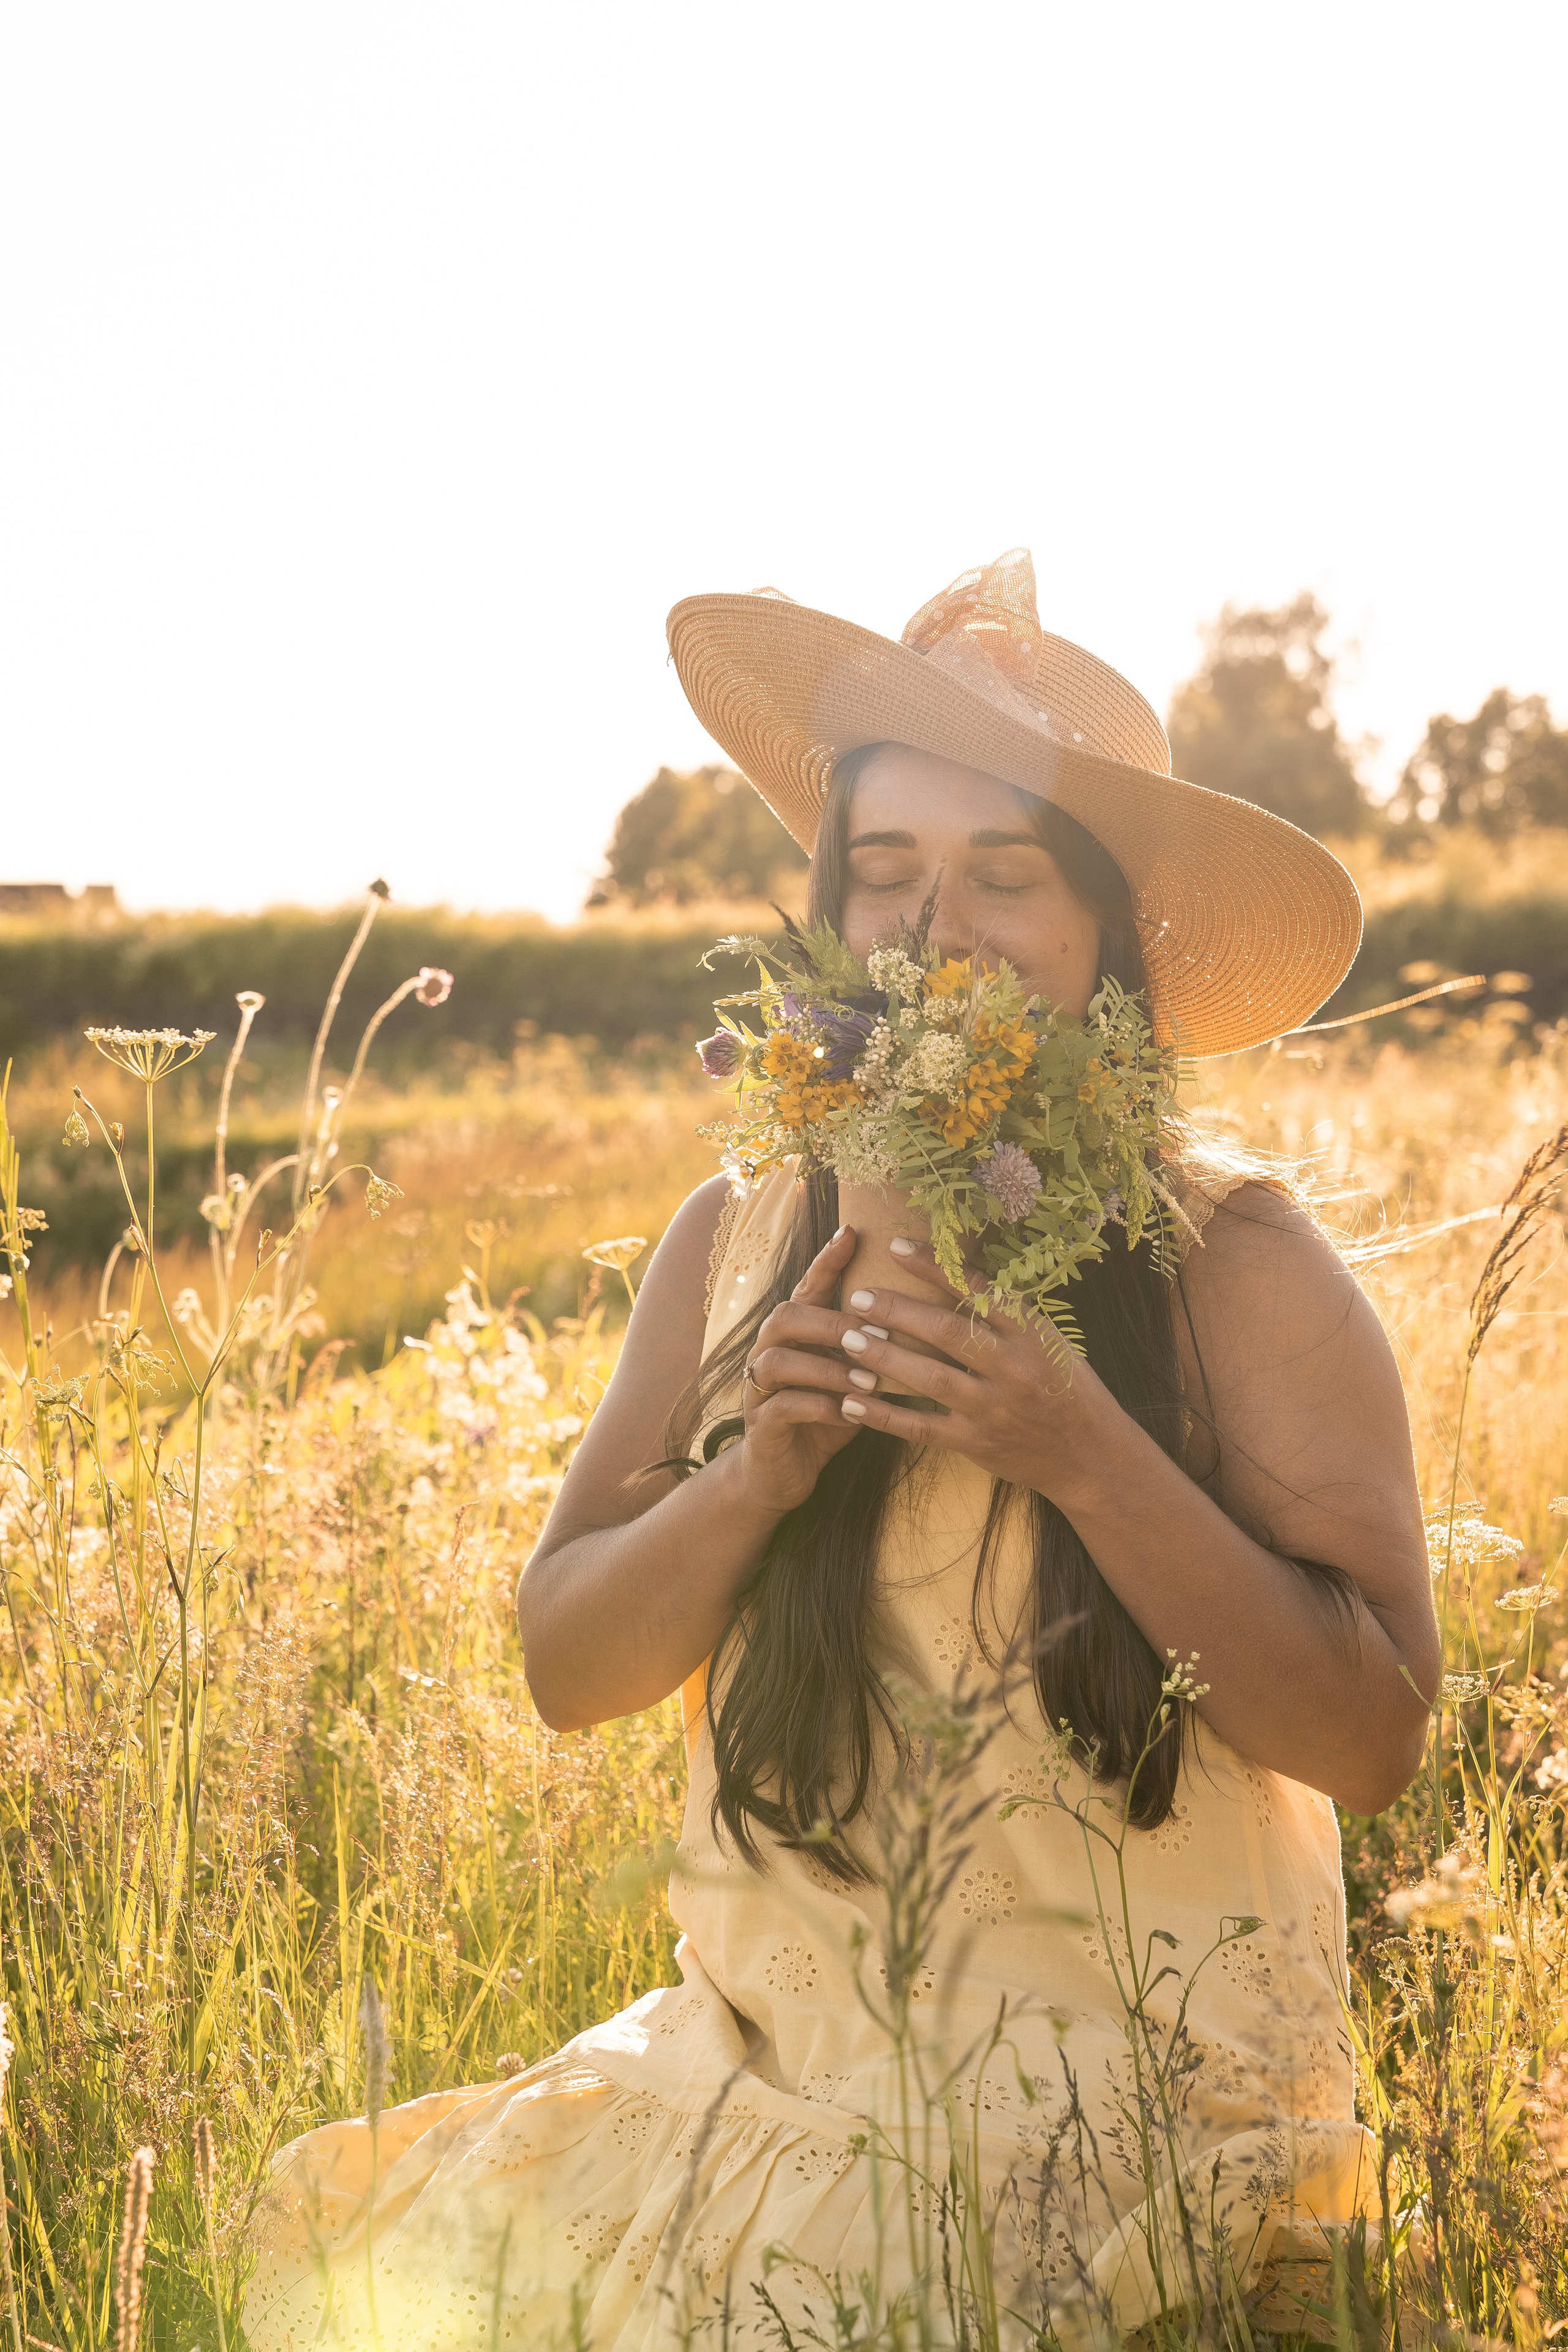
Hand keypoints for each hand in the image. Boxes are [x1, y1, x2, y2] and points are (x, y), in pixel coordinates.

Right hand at [732, 1223, 875, 1515]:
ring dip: (827, 1368)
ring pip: (779, 1361)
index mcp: (793, 1335)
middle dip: (829, 1322)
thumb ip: (868, 1344)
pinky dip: (818, 1407)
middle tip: (872, 1335)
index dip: (827, 1260)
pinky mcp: (761, 1426)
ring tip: (868, 1380)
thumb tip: (923, 1310)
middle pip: (784, 1316)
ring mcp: (758, 1390)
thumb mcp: (849, 1374)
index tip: (853, 1232)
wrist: (783, 1473)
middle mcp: (768, 1353)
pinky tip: (849, 1413)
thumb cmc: (826, 1414)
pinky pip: (782, 1407)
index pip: (807, 1286)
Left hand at [829, 1239, 1117, 1502]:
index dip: (935, 1267)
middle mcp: (1014, 1370)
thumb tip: (955, 1271)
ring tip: (847, 1339)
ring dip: (884, 1357)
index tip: (896, 1247)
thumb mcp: (1052, 1342)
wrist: (1091, 1457)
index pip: (980, 1291)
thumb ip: (1009, 1314)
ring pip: (929, 1378)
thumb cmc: (1069, 1389)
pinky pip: (921, 1427)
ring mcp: (993, 1410)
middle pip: (947, 1332)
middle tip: (857, 1297)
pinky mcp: (976, 1443)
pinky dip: (884, 1415)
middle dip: (897, 1312)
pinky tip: (850, 1401)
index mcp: (1035, 1336)